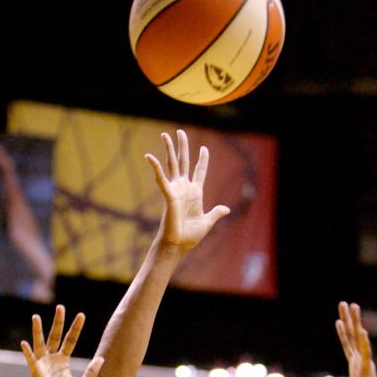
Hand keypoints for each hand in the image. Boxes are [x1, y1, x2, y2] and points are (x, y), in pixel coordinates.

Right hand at [21, 305, 103, 376]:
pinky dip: (28, 353)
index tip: (81, 315)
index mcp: (63, 362)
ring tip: (36, 317)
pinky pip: (31, 362)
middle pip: (55, 337)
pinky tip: (25, 343)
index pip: (70, 340)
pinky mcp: (36, 375)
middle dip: (58, 323)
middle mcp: (52, 360)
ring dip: (38, 331)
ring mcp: (43, 366)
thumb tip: (102, 358)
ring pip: (40, 344)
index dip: (75, 328)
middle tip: (61, 307)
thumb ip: (92, 371)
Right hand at [146, 129, 229, 250]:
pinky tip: (149, 156)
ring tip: (166, 134)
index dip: (202, 160)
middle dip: (183, 147)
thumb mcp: (207, 222)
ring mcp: (176, 190)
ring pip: (172, 165)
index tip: (204, 148)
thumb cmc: (190, 236)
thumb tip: (226, 209)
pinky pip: (161, 179)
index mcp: (195, 193)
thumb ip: (216, 213)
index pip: (199, 171)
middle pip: (184, 162)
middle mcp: (184, 188)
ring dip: (169, 149)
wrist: (178, 245)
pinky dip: (155, 168)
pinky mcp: (168, 195)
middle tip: (180, 132)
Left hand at [322, 302, 376, 376]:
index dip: (343, 332)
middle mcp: (361, 364)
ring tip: (353, 306)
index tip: (338, 320)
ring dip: (356, 323)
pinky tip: (362, 332)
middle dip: (349, 320)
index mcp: (355, 368)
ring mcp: (364, 367)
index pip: (348, 346)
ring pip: (359, 340)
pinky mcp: (367, 375)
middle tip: (346, 303)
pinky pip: (365, 356)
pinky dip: (365, 344)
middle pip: (354, 337)